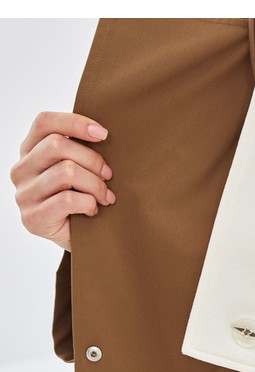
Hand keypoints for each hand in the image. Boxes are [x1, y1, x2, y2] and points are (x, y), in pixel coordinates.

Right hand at [9, 111, 115, 252]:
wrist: (81, 241)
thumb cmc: (82, 200)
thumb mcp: (79, 169)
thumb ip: (79, 149)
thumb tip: (101, 132)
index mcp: (29, 151)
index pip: (44, 123)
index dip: (75, 122)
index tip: (103, 134)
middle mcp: (20, 170)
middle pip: (58, 145)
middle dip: (92, 159)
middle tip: (109, 175)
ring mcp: (23, 195)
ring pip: (66, 172)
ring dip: (95, 184)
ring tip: (106, 197)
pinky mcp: (32, 218)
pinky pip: (68, 200)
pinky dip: (88, 203)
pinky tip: (93, 210)